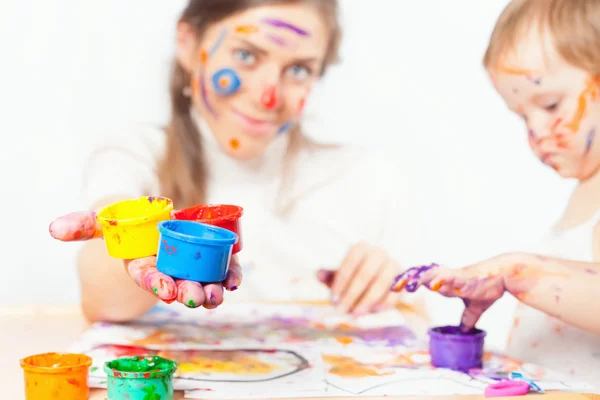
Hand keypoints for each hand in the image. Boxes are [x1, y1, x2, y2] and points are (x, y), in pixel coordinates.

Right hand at [49, 211, 241, 307]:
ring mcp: (193, 270)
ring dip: (211, 292)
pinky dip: (231, 277)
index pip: (150, 278)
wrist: (159, 225)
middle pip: (180, 286)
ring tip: (216, 294)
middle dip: (188, 293)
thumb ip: (85, 225)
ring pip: (203, 285)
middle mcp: (170, 273)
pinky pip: (223, 273)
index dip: (157, 283)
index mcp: (146, 267)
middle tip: (195, 295)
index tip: (165, 286)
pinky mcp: (212, 263)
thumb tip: (53, 228)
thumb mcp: (109, 224)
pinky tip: (235, 280)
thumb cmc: (133, 230)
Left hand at [318, 242, 401, 314]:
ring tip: (356, 314)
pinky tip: (373, 312)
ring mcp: (394, 265)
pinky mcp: (404, 279)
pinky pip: (395, 293)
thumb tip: (318, 274)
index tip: (334, 299)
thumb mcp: (342, 275)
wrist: (384, 280)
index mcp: (361, 248)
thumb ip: (330, 276)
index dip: (341, 282)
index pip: (350, 262)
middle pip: (365, 274)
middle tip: (342, 311)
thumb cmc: (357, 277)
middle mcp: (379, 253)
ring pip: (381, 283)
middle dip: (352, 294)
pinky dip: (384, 304)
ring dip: (367, 301)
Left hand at [391, 257, 509, 329]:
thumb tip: (465, 330)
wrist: (504, 276)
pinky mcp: (463, 277)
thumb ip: (468, 318)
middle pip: (420, 274)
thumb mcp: (475, 307)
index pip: (421, 279)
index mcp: (445, 283)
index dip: (409, 282)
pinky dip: (439, 281)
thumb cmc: (488, 287)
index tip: (395, 288)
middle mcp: (445, 278)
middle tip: (393, 287)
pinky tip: (431, 286)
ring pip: (430, 274)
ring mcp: (453, 276)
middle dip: (406, 279)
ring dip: (418, 279)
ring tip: (407, 287)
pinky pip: (448, 277)